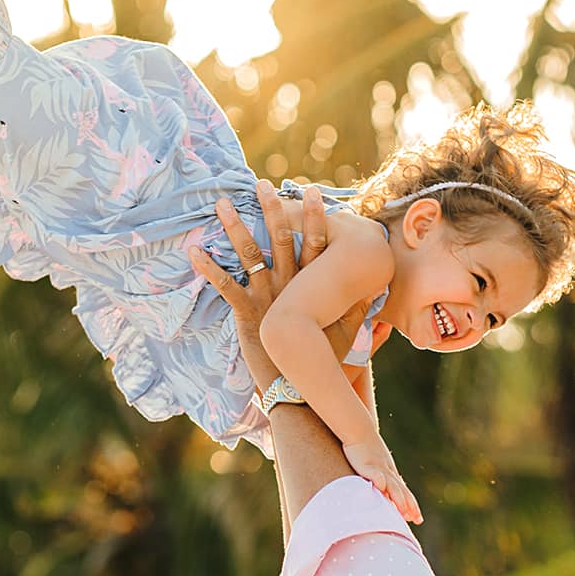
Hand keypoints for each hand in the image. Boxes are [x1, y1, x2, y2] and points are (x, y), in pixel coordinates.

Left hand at [192, 181, 370, 390]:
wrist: (299, 390)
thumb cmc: (323, 362)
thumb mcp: (349, 334)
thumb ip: (362, 311)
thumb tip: (381, 297)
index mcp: (314, 287)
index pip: (317, 243)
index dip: (314, 217)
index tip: (311, 192)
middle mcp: (290, 286)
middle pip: (281, 239)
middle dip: (273, 210)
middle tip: (263, 185)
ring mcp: (268, 297)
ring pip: (249, 254)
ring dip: (234, 227)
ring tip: (221, 203)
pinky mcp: (247, 314)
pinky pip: (225, 286)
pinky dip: (208, 268)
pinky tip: (193, 251)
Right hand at [344, 438, 421, 524]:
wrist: (360, 428)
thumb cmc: (366, 447)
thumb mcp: (377, 465)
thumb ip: (381, 478)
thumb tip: (382, 494)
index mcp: (390, 473)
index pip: (404, 491)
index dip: (411, 504)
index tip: (417, 519)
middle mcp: (388, 471)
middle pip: (401, 490)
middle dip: (408, 505)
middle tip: (415, 519)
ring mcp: (378, 467)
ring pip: (391, 484)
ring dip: (398, 498)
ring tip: (403, 511)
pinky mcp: (366, 464)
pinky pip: (373, 473)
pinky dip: (379, 480)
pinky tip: (381, 488)